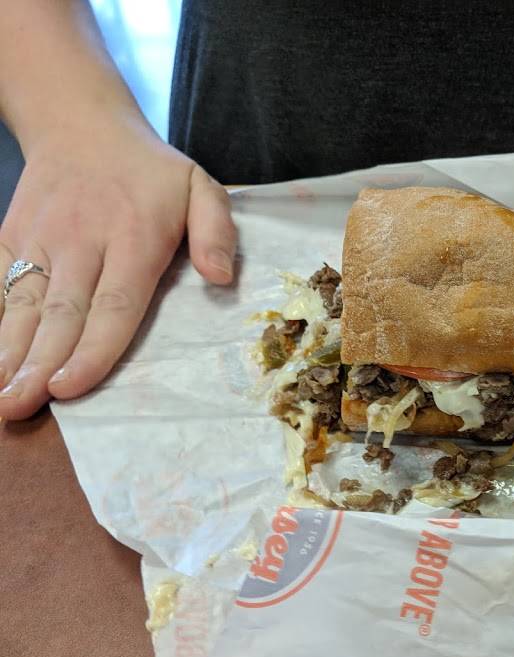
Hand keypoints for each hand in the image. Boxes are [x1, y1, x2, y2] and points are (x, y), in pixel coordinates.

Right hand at [0, 114, 235, 419]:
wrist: (80, 122)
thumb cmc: (150, 171)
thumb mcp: (200, 187)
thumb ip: (216, 231)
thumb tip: (221, 278)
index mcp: (132, 238)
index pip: (113, 305)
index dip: (91, 350)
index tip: (70, 386)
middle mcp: (80, 242)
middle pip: (59, 314)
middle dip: (38, 365)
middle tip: (20, 407)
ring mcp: (40, 240)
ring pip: (21, 306)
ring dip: (8, 355)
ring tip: (1, 399)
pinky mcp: (11, 236)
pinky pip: (0, 287)